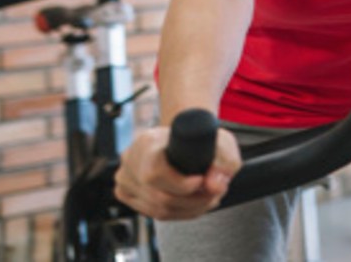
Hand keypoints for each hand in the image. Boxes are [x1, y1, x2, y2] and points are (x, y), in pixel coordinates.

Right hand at [114, 125, 240, 219]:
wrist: (182, 136)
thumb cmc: (200, 138)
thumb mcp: (222, 143)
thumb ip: (225, 163)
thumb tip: (214, 186)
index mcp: (148, 141)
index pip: (155, 174)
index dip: (181, 185)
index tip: (202, 181)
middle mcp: (131, 160)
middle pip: (159, 197)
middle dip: (193, 201)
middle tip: (214, 194)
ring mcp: (125, 178)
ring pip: (158, 210)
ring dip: (189, 209)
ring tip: (208, 198)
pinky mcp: (126, 194)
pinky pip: (153, 213)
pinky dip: (178, 212)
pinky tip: (193, 204)